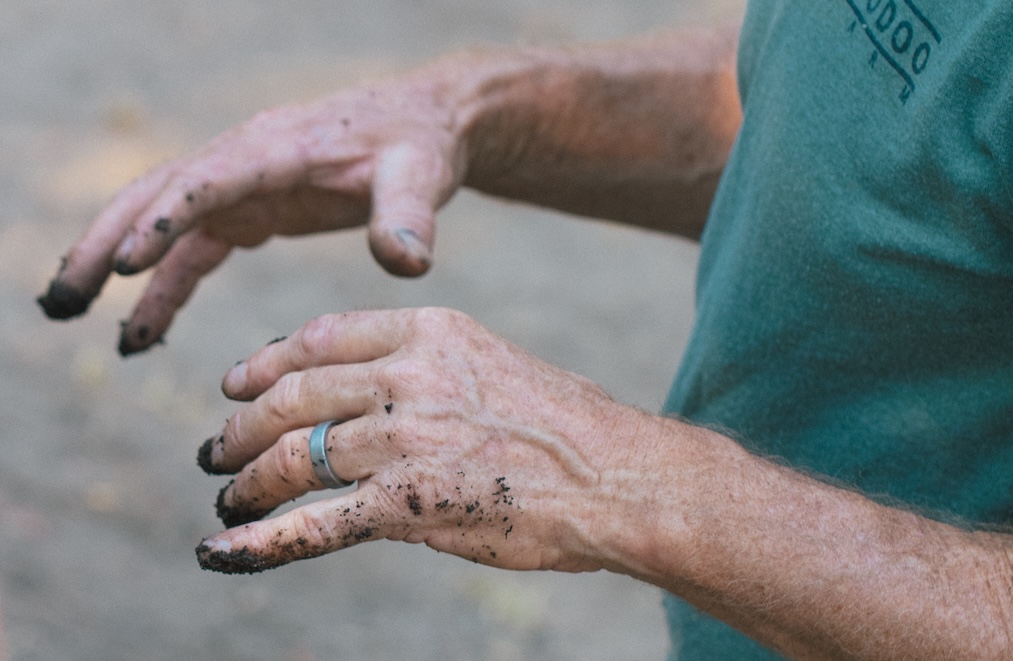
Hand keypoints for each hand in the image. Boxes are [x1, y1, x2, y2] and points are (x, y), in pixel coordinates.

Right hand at [39, 61, 472, 354]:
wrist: (424, 124)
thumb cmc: (420, 144)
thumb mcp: (422, 175)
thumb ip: (410, 216)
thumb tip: (405, 262)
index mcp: (279, 148)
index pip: (210, 180)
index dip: (167, 219)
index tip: (124, 262)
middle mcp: (246, 159)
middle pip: (157, 195)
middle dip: (104, 243)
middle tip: (64, 300)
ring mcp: (242, 183)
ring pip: (161, 220)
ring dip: (114, 265)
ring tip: (72, 316)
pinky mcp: (252, 207)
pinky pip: (194, 247)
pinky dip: (164, 286)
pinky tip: (143, 333)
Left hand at [195, 308, 650, 574]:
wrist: (620, 476)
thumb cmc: (572, 426)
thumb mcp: (495, 364)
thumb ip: (431, 371)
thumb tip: (378, 400)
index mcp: (432, 331)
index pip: (323, 336)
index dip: (267, 362)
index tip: (238, 382)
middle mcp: (410, 375)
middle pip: (294, 395)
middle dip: (244, 426)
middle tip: (220, 450)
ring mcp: (406, 438)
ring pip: (294, 456)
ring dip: (248, 483)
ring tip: (230, 500)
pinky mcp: (409, 502)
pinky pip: (315, 522)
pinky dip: (259, 541)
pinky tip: (221, 553)